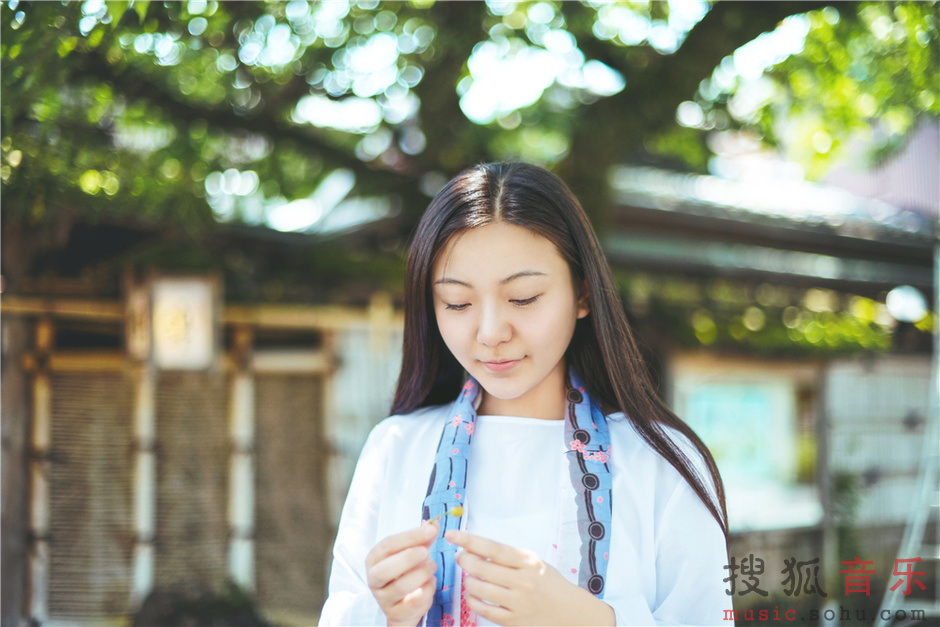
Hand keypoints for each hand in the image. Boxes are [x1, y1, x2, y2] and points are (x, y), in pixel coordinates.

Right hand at [366, 521, 439, 626]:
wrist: (403, 605)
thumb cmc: (406, 572)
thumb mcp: (412, 553)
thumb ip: (422, 539)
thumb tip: (435, 524)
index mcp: (374, 559)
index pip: (388, 545)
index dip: (410, 536)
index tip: (430, 530)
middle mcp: (374, 579)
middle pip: (385, 569)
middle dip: (408, 558)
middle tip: (427, 552)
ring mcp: (383, 598)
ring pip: (400, 587)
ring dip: (421, 574)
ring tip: (432, 567)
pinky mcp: (395, 613)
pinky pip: (413, 602)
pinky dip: (427, 590)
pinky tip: (431, 583)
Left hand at [445, 529, 614, 626]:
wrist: (569, 610)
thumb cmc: (548, 582)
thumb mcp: (533, 562)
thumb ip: (508, 556)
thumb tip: (475, 548)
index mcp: (528, 561)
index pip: (492, 548)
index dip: (469, 540)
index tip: (452, 535)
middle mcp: (523, 581)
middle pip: (482, 568)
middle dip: (464, 560)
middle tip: (461, 557)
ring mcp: (518, 602)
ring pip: (479, 589)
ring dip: (468, 581)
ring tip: (470, 577)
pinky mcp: (513, 621)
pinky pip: (483, 610)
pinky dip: (473, 600)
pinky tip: (474, 594)